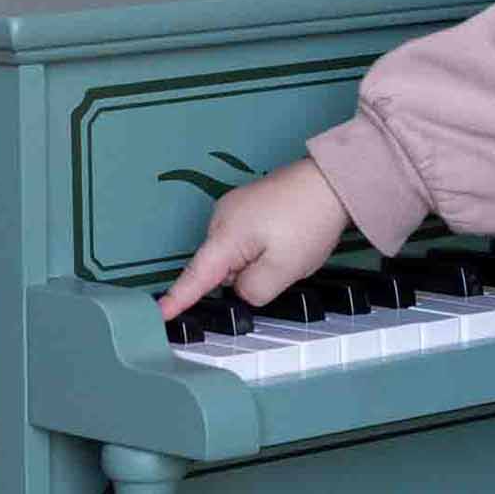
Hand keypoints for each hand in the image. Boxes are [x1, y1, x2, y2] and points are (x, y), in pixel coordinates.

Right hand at [157, 157, 351, 319]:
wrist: (334, 179)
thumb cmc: (309, 220)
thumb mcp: (282, 269)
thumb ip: (253, 290)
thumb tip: (239, 288)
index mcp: (225, 234)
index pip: (196, 276)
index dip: (179, 298)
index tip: (160, 313)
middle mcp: (222, 217)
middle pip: (221, 267)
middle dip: (248, 275)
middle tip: (285, 261)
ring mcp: (236, 207)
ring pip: (237, 254)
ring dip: (261, 260)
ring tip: (292, 244)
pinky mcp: (251, 204)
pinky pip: (249, 239)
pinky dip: (266, 246)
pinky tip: (289, 236)